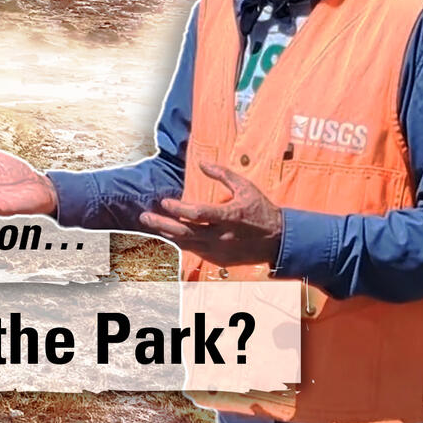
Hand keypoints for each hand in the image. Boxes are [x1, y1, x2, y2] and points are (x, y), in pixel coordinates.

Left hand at [139, 161, 282, 265]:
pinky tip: (171, 235)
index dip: (178, 208)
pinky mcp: (219, 260)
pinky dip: (183, 243)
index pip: (197, 213)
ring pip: (186, 244)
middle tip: (144, 217)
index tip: (164, 201)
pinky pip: (196, 251)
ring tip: (152, 225)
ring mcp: (220, 251)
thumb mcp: (246, 187)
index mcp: (229, 217)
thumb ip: (223, 174)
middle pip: (184, 232)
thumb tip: (202, 162)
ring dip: (168, 234)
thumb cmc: (261, 210)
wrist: (279, 240)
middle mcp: (222, 236)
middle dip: (161, 224)